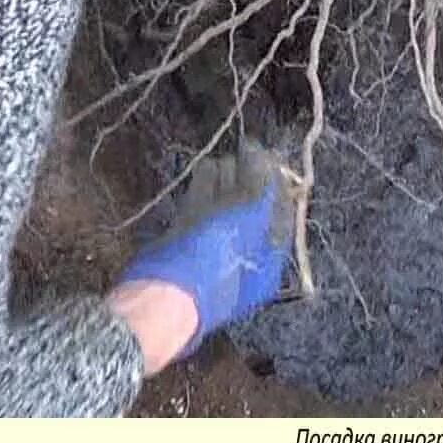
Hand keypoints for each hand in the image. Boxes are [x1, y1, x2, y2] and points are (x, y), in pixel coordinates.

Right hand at [112, 141, 294, 365]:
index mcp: (267, 263)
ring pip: (224, 207)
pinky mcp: (185, 243)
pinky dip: (204, 187)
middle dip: (249, 178)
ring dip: (226, 178)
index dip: (275, 182)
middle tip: (246, 148)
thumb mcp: (250, 219)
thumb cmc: (217, 257)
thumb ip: (262, 188)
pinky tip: (205, 167)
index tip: (271, 155)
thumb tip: (265, 158)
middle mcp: (244, 257)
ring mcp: (213, 251)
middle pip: (250, 208)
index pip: (279, 214)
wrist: (163, 294)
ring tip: (227, 157)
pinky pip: (200, 209)